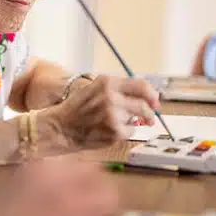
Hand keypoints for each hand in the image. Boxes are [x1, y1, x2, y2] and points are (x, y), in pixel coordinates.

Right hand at [42, 75, 159, 148]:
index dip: (152, 94)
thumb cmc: (77, 109)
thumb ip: (119, 90)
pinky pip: (129, 132)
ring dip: (132, 122)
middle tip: (149, 118)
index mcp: (107, 83)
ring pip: (137, 119)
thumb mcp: (95, 89)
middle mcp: (111, 97)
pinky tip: (109, 130)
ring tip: (116, 123)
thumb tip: (146, 98)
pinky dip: (124, 132)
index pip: (141, 85)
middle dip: (150, 113)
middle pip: (143, 105)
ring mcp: (113, 115)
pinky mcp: (114, 132)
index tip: (155, 101)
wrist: (61, 127)